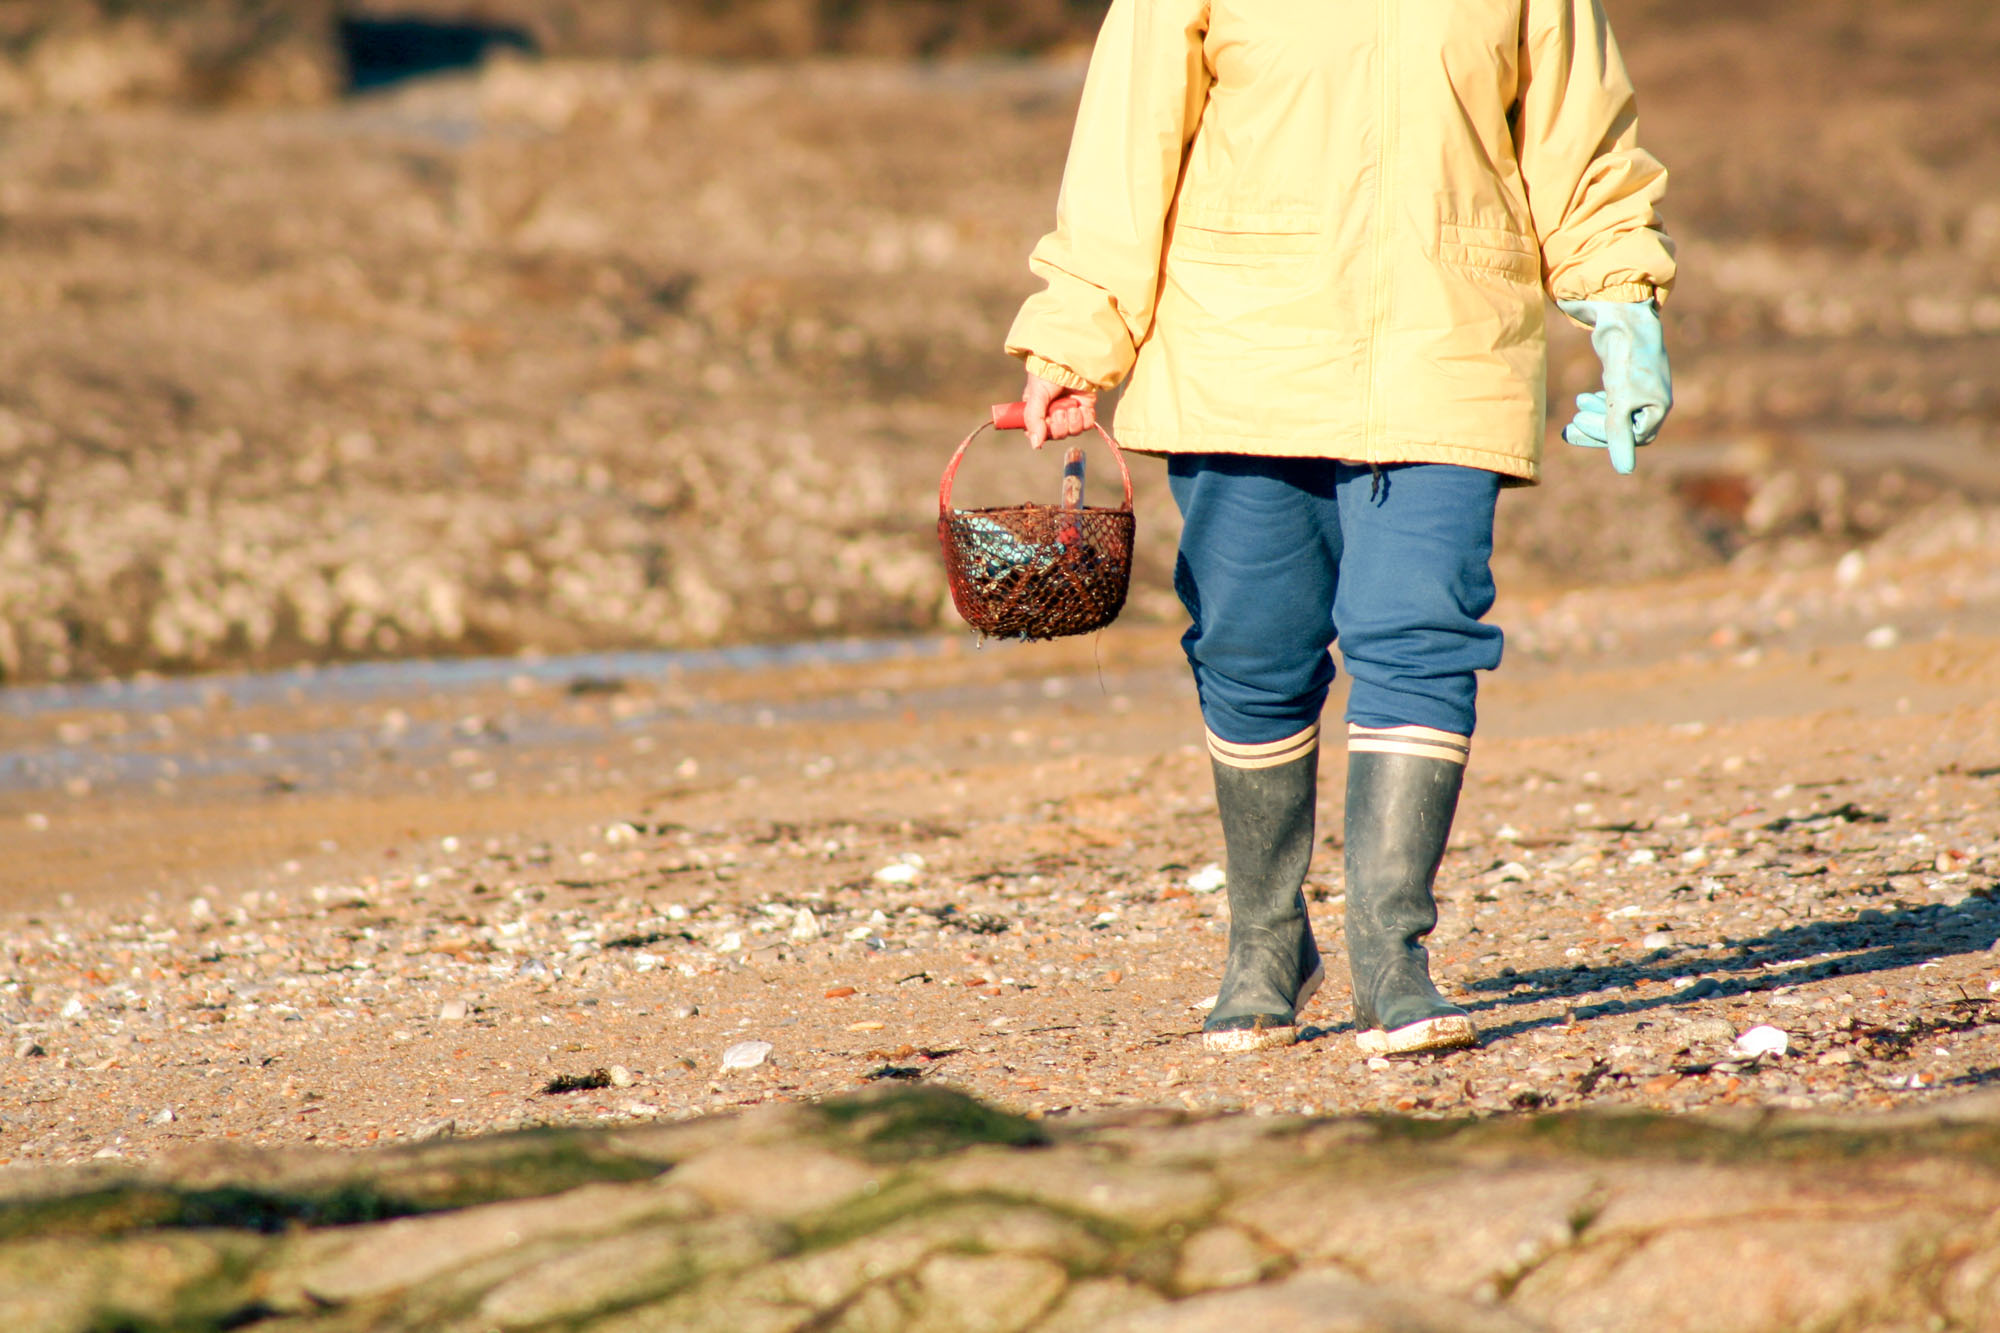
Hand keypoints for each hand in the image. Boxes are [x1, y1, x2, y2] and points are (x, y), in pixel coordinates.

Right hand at [1022, 373, 1097, 450]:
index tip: (1046, 422)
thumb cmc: (1047, 376)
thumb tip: (1036, 445)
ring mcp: (1070, 413)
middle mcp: (1053, 415)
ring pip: (1073, 432)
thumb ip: (1034, 420)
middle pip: (1058, 435)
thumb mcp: (1036, 396)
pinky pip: (1087, 425)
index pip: (1039, 434)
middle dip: (1060, 424)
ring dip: (1073, 420)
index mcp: (1038, 413)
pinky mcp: (1085, 409)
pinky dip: (1086, 417)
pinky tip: (1082, 406)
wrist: (1070, 362)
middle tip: (1060, 410)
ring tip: (1072, 406)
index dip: (1045, 433)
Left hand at [1557, 299, 1672, 475]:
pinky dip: (1600, 403)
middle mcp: (1655, 399)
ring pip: (1618, 413)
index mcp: (1659, 407)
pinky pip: (1616, 399)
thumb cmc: (1626, 359)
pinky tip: (1585, 399)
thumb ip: (1619, 435)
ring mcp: (1643, 387)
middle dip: (1595, 430)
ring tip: (1576, 407)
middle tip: (1568, 430)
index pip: (1632, 438)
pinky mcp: (1630, 376)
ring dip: (1595, 416)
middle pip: (1624, 428)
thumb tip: (1624, 471)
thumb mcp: (1619, 400)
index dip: (1603, 437)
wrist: (1623, 316)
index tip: (1577, 426)